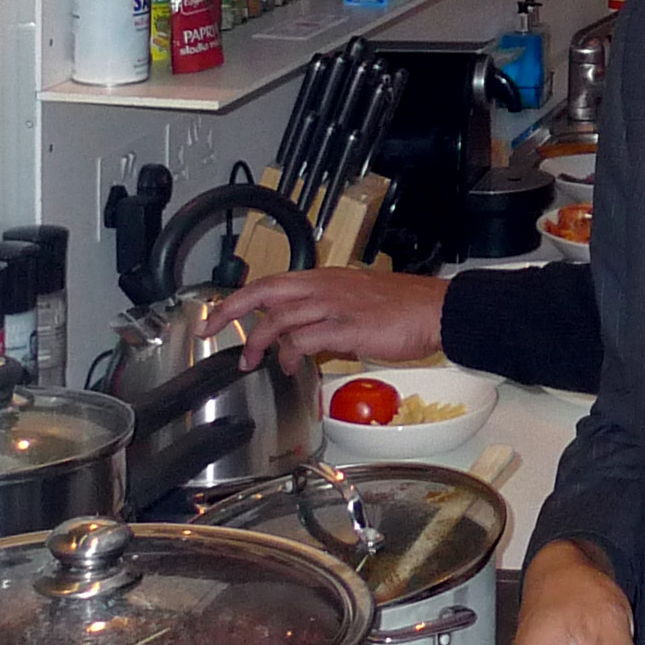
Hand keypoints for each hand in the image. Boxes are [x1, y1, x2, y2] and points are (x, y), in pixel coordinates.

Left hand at [201, 266, 445, 368]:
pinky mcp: (347, 327)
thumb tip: (307, 340)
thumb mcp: (356, 302)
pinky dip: (292, 354)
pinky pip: (306, 339)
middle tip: (208, 329)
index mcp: (325, 278)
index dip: (239, 297)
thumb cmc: (403, 308)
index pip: (271, 282)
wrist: (436, 310)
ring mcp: (334, 305)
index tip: (216, 313)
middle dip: (230, 310)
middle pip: (264, 292)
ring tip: (251, 361)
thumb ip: (326, 317)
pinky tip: (292, 366)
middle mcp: (325, 287)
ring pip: (279, 317)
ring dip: (258, 341)